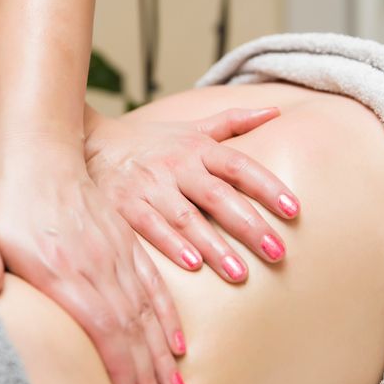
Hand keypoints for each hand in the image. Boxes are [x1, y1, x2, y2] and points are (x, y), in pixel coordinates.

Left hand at [0, 143, 186, 383]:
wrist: (42, 149)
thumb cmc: (6, 194)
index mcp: (65, 272)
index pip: (104, 331)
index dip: (123, 372)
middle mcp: (98, 267)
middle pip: (133, 332)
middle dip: (149, 379)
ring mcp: (116, 254)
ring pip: (148, 313)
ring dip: (163, 355)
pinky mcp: (123, 244)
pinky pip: (154, 285)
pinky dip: (168, 316)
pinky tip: (177, 341)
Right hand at [85, 108, 299, 282]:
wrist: (89, 142)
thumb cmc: (149, 142)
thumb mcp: (191, 128)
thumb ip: (232, 122)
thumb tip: (275, 110)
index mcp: (197, 148)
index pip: (239, 166)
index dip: (267, 186)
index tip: (294, 209)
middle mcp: (176, 166)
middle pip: (219, 195)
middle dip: (249, 225)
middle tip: (278, 253)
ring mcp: (149, 186)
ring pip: (187, 217)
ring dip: (214, 245)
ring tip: (241, 273)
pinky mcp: (124, 205)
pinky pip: (150, 226)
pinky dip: (170, 244)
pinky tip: (192, 265)